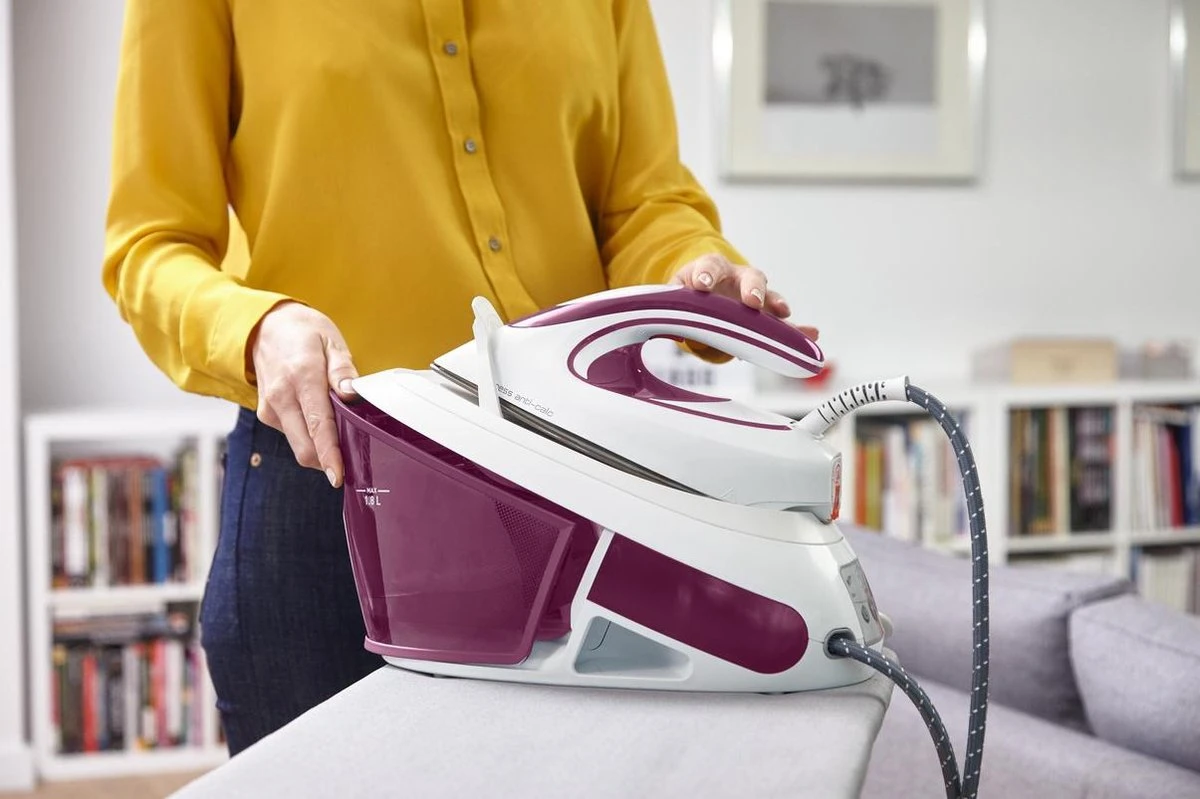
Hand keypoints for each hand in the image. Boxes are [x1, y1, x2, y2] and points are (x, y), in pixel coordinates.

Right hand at [248, 301, 357, 486]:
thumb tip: (353, 394)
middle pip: (305, 447)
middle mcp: (281, 396)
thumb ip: (343, 370)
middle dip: (328, 460)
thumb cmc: (303, 333)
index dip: (329, 455)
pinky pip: (293, 436)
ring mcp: (270, 408)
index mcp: (301, 376)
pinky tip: (320, 419)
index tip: (338, 476)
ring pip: (299, 445)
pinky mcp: (267, 414)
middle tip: (353, 460)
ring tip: (340, 432)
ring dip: (320, 449)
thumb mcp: (331, 341)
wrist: (265, 326)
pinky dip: (310, 436)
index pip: (318, 425)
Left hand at [670, 253, 818, 340]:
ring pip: (769, 295)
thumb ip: (675, 308)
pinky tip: (811, 334)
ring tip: (784, 312)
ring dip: (776, 304)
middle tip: (752, 302)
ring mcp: (755, 294)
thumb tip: (675, 326)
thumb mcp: (676, 295)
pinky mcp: (765, 314)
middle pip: (750, 276)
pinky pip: (783, 323)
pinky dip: (796, 329)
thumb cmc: (689, 291)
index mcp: (712, 269)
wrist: (701, 288)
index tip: (702, 285)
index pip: (710, 266)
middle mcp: (738, 278)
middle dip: (752, 288)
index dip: (707, 275)